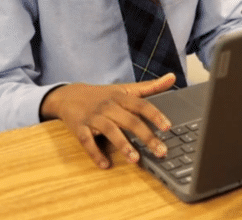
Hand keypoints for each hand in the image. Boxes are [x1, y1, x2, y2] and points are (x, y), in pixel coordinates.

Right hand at [41, 74, 176, 168]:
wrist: (69, 95)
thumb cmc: (102, 95)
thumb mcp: (125, 89)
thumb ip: (150, 86)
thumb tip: (172, 77)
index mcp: (121, 97)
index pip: (141, 105)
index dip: (155, 115)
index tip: (168, 127)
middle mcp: (108, 106)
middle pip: (130, 121)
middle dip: (146, 136)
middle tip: (161, 151)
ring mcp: (93, 117)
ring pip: (110, 131)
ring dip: (123, 145)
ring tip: (135, 160)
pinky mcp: (79, 128)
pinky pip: (87, 141)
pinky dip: (95, 153)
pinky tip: (105, 164)